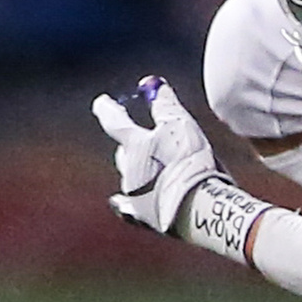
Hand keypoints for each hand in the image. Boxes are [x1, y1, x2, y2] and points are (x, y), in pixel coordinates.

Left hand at [92, 77, 263, 260]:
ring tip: (154, 166)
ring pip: (131, 176)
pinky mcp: (143, 217)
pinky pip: (127, 207)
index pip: (115, 121)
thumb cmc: (192, 162)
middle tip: (139, 136)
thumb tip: (153, 84)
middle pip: (124, 152)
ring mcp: (133, 196)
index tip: (101, 102)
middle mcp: (128, 171)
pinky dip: (126, 201)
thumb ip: (165, 104)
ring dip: (140, 168)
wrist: (200, 208)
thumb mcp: (183, 126)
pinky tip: (120, 201)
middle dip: (131, 143)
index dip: (108, 109)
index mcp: (135, 146)